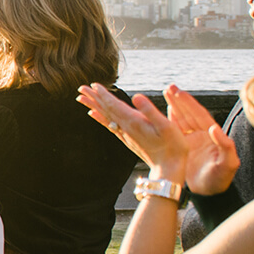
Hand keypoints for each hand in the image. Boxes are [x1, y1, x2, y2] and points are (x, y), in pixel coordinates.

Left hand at [77, 83, 234, 191]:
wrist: (169, 169)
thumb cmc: (173, 147)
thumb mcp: (166, 126)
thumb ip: (150, 110)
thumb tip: (136, 96)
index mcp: (134, 122)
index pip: (114, 105)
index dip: (104, 94)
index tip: (93, 85)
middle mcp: (126, 128)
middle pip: (106, 110)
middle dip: (93, 98)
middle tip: (80, 88)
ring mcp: (125, 134)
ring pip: (105, 116)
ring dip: (93, 106)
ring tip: (81, 98)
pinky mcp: (128, 139)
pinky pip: (109, 125)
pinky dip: (100, 118)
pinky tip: (94, 114)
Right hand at [164, 86, 239, 195]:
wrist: (209, 195)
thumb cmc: (220, 180)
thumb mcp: (228, 164)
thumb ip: (225, 146)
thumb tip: (215, 129)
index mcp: (212, 136)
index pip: (199, 115)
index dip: (189, 103)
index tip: (179, 93)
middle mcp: (202, 135)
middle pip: (189, 113)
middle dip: (179, 100)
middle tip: (169, 88)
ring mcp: (192, 140)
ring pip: (182, 119)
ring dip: (174, 106)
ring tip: (165, 93)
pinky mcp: (183, 147)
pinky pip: (175, 130)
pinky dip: (169, 119)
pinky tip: (164, 111)